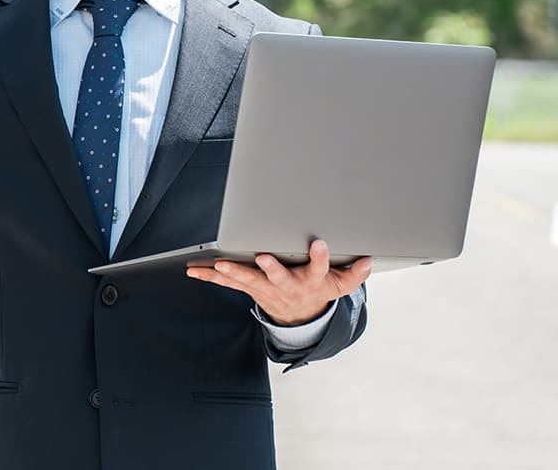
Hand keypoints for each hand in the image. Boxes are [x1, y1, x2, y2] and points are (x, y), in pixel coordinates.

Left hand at [186, 240, 371, 325]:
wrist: (299, 318)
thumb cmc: (318, 292)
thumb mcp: (340, 285)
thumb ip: (354, 273)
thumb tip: (369, 259)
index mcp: (311, 281)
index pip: (320, 268)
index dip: (321, 258)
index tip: (320, 244)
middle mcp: (287, 286)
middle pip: (279, 277)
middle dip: (270, 268)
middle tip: (262, 258)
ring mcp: (266, 289)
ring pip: (248, 280)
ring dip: (232, 272)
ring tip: (216, 264)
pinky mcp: (249, 288)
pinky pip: (228, 283)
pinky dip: (211, 276)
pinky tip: (194, 270)